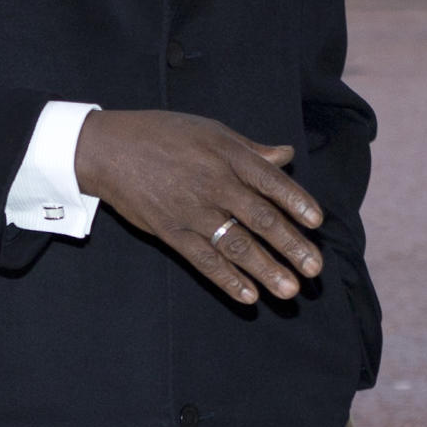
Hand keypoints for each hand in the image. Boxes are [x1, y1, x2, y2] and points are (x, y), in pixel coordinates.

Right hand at [75, 109, 322, 304]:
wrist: (110, 149)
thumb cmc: (164, 134)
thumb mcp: (210, 131)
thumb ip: (250, 149)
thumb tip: (286, 155)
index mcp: (227, 154)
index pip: (270, 181)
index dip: (296, 202)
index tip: (317, 223)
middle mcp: (213, 183)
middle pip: (260, 218)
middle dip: (290, 245)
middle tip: (315, 268)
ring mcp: (192, 211)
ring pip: (236, 245)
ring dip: (265, 269)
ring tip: (290, 290)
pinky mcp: (171, 232)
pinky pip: (204, 260)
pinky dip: (227, 279)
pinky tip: (248, 296)